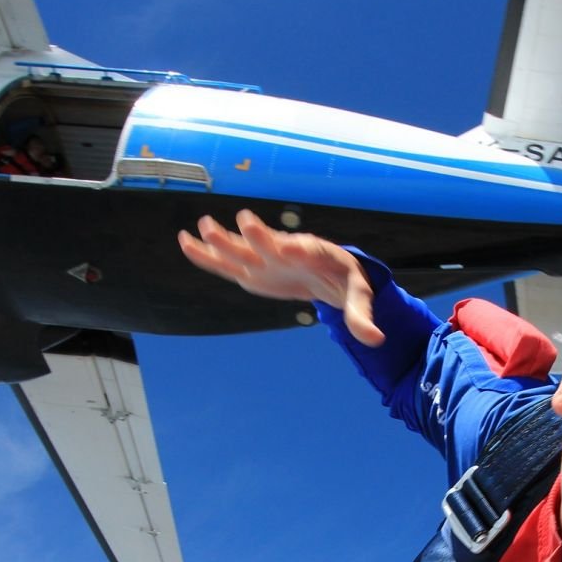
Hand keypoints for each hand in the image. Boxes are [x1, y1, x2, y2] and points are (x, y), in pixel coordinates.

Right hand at [176, 209, 380, 344]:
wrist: (329, 271)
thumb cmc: (346, 280)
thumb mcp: (359, 296)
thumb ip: (362, 316)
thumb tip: (376, 341)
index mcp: (316, 254)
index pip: (306, 249)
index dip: (295, 247)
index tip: (285, 245)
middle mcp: (287, 251)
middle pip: (270, 243)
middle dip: (258, 235)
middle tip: (244, 221)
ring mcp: (266, 259)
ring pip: (243, 249)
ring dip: (224, 239)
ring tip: (202, 226)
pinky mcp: (252, 269)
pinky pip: (227, 262)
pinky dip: (207, 254)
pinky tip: (185, 242)